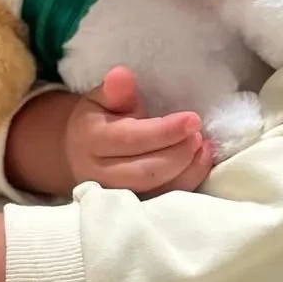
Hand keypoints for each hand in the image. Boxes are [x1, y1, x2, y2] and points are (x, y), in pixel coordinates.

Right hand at [64, 67, 215, 196]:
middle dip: (178, 153)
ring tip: (203, 146)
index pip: (132, 139)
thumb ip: (116, 90)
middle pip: (145, 171)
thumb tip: (121, 75)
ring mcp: (116, 195)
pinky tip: (200, 160)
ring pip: (156, 192)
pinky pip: (163, 201)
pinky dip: (187, 182)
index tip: (192, 119)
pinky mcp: (133, 206)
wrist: (79, 153)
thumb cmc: (99, 120)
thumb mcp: (102, 98)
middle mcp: (100, 173)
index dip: (165, 131)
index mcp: (92, 140)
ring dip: (186, 170)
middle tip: (198, 134)